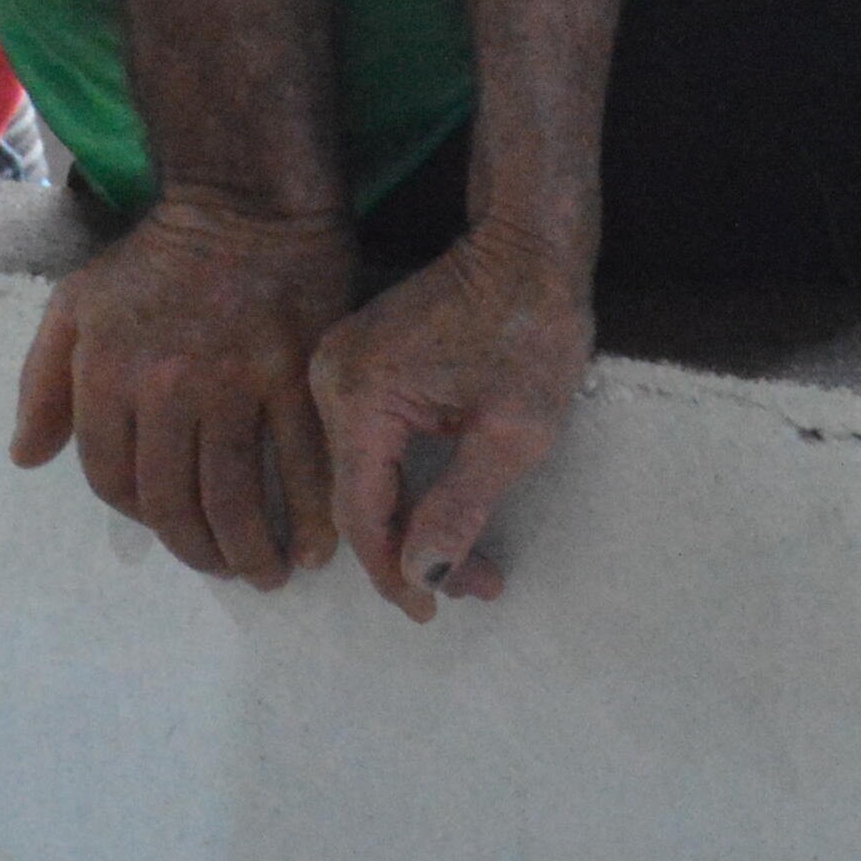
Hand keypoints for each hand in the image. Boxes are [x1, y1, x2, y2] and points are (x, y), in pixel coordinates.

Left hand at [8, 193, 359, 586]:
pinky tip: (314, 545)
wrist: (242, 201)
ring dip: (250, 552)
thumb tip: (25, 457)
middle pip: (173, 502)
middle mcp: (163, 385)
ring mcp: (232, 382)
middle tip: (223, 568)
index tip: (166, 526)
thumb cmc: (155, 257)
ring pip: (234, 497)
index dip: (139, 516)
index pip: (112, 480)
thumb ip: (42, 382)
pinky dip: (309, 518)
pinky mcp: (294, 374)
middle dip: (197, 551)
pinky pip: (300, 464)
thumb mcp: (76, 305)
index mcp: (105, 372)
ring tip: (265, 572)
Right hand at [310, 223, 593, 621]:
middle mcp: (329, 379)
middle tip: (471, 590)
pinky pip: (366, 445)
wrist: (529, 246)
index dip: (393, 572)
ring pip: (359, 476)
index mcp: (359, 394)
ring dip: (409, 522)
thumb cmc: (531, 332)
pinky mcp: (355, 363)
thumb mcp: (513, 432)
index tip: (433, 614)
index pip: (360, 512)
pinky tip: (442, 512)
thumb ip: (460, 506)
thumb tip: (422, 575)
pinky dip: (402, 484)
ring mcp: (336, 367)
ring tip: (470, 563)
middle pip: (354, 497)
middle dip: (410, 553)